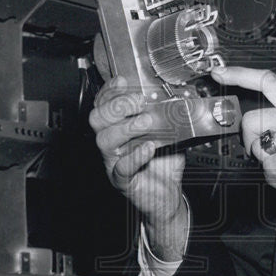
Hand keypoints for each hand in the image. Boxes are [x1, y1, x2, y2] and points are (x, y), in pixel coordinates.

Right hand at [88, 75, 188, 260]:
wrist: (167, 194)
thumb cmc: (164, 162)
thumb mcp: (168, 131)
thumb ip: (168, 115)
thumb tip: (178, 95)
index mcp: (117, 126)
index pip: (103, 103)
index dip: (110, 90)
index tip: (124, 81)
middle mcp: (111, 142)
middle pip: (97, 118)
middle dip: (117, 105)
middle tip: (140, 102)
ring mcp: (113, 162)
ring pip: (104, 140)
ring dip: (127, 127)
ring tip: (147, 122)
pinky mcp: (123, 181)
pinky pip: (121, 168)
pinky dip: (135, 156)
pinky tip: (148, 147)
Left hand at [211, 66, 275, 213]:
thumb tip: (256, 128)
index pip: (267, 80)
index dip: (239, 74)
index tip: (220, 73)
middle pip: (252, 118)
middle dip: (248, 141)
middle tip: (259, 152)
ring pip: (258, 144)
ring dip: (264, 162)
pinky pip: (269, 165)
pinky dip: (272, 178)